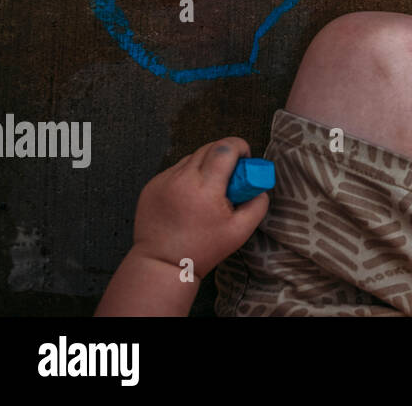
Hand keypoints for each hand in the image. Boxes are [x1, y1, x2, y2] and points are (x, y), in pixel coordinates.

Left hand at [131, 137, 268, 274]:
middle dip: (225, 155)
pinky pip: (176, 170)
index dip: (240, 147)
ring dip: (205, 165)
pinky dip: (187, 176)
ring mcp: (163, 181)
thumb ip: (258, 204)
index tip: (245, 160)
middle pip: (209, 147)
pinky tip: (189, 198)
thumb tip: (260, 187)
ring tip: (207, 191)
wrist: (162, 265)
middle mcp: (182, 179)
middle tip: (230, 177)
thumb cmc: (203, 250)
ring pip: (192, 158)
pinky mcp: (151, 186)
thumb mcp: (241, 231)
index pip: (225, 147)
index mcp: (205, 188)